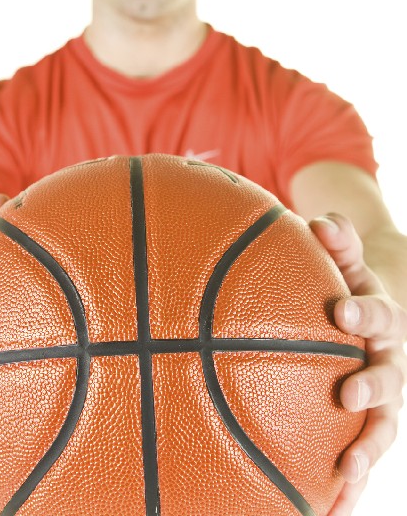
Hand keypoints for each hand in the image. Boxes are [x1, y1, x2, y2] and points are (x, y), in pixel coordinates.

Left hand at [310, 214, 406, 515]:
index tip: (340, 311)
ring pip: (382, 428)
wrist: (371, 318)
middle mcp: (389, 361)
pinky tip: (328, 509)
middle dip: (372, 386)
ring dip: (366, 451)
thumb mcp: (346, 259)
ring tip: (345, 473)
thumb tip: (319, 221)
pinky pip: (360, 457)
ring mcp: (382, 399)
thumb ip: (337, 240)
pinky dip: (349, 485)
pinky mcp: (368, 426)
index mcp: (382, 319)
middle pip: (389, 378)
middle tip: (348, 393)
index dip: (363, 312)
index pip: (377, 313)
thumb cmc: (348, 285)